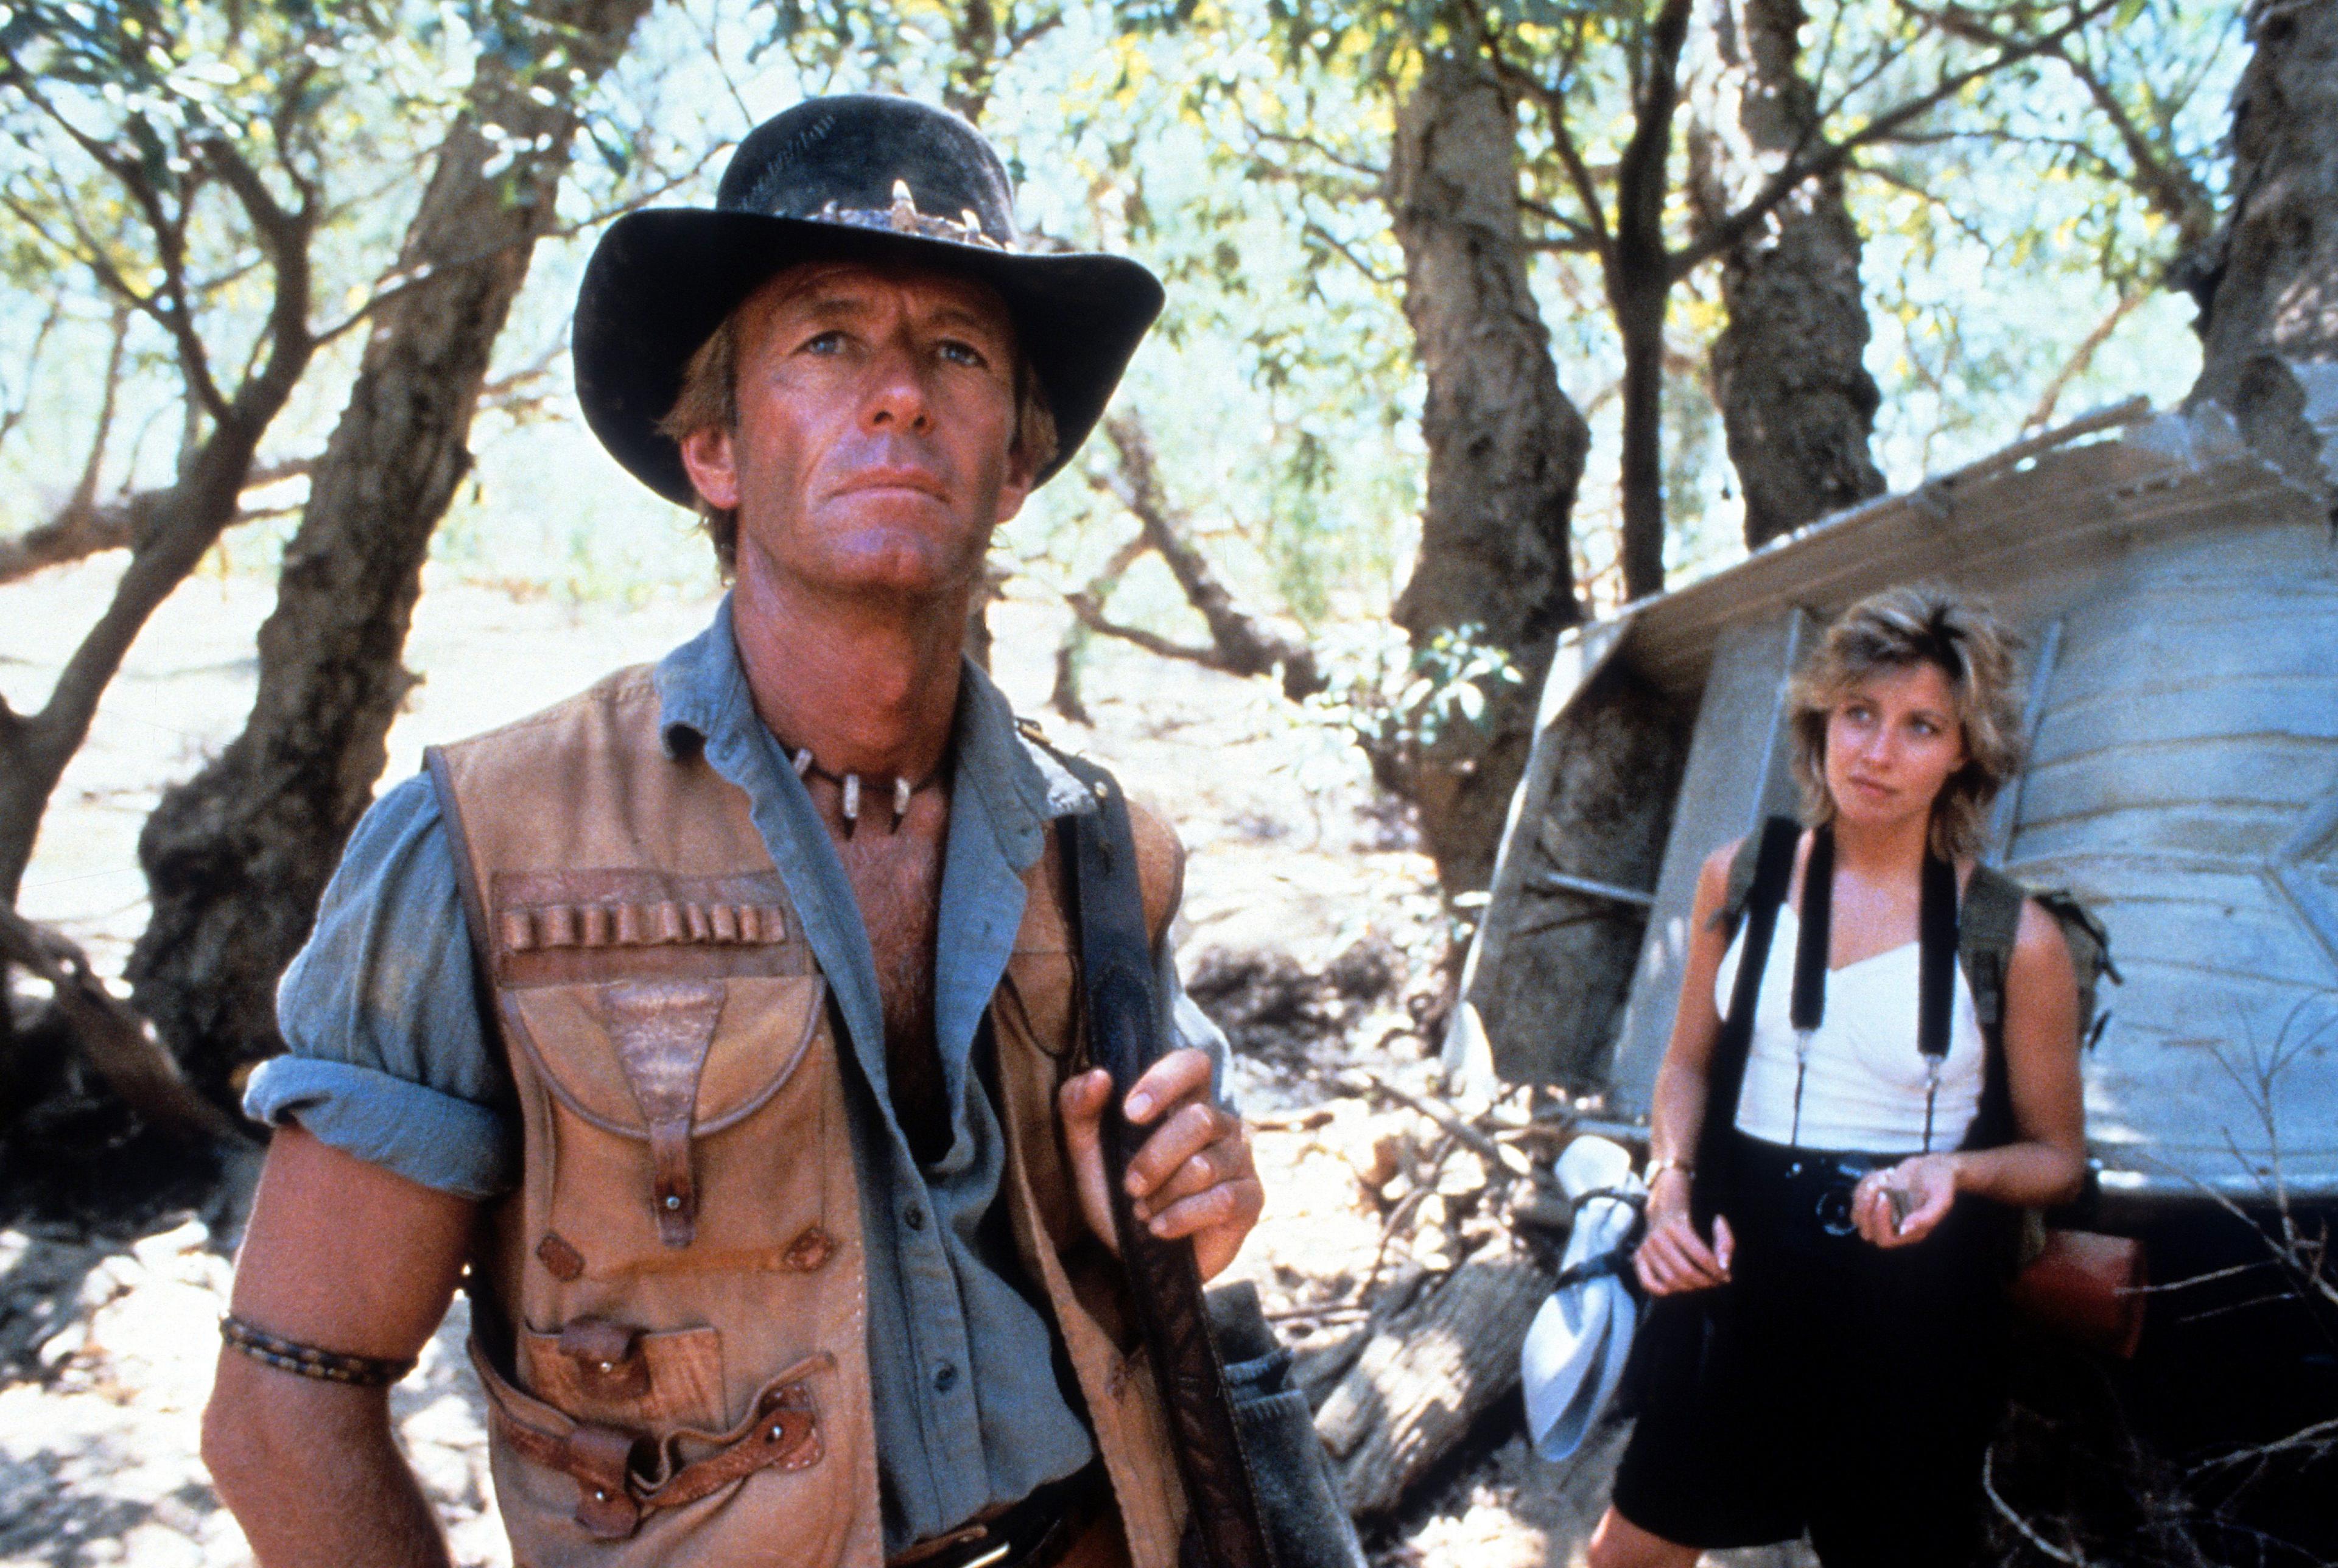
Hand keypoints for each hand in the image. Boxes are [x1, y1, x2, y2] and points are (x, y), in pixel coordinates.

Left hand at [1059, 1048, 1262, 1281]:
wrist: (1130, 1254)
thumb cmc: (1112, 1192)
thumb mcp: (1085, 1151)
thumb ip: (1079, 1108)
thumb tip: (1098, 1076)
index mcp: (1185, 1099)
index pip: (1194, 1064)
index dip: (1166, 1081)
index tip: (1130, 1112)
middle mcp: (1221, 1124)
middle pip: (1200, 1119)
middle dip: (1155, 1157)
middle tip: (1130, 1186)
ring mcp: (1239, 1161)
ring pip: (1205, 1165)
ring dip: (1164, 1193)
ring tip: (1143, 1210)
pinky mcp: (1250, 1199)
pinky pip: (1221, 1200)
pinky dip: (1180, 1218)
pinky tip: (1159, 1228)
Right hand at [1632, 1167, 1733, 1294]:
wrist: (1663, 1208)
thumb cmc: (1693, 1218)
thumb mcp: (1713, 1222)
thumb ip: (1724, 1242)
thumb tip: (1724, 1267)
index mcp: (1677, 1225)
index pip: (1701, 1256)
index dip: (1717, 1270)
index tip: (1726, 1276)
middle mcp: (1658, 1237)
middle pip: (1686, 1272)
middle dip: (1705, 1281)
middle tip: (1714, 1282)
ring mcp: (1645, 1248)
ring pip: (1670, 1281)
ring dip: (1690, 1287)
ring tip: (1701, 1283)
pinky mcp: (1638, 1257)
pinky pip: (1648, 1283)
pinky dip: (1663, 1290)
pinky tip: (1678, 1287)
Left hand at [1852, 1154, 1958, 1246]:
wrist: (1934, 1166)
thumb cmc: (1940, 1183)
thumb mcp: (1940, 1199)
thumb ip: (1925, 1217)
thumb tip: (1904, 1230)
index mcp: (1910, 1233)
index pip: (1884, 1239)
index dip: (1879, 1220)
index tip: (1885, 1195)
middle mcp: (1895, 1227)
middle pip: (1866, 1231)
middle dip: (1866, 1208)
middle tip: (1878, 1186)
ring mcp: (1882, 1214)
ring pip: (1857, 1215)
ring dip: (1864, 1194)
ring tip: (1885, 1177)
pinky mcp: (1874, 1200)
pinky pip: (1857, 1197)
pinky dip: (1866, 1182)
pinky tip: (1886, 1174)